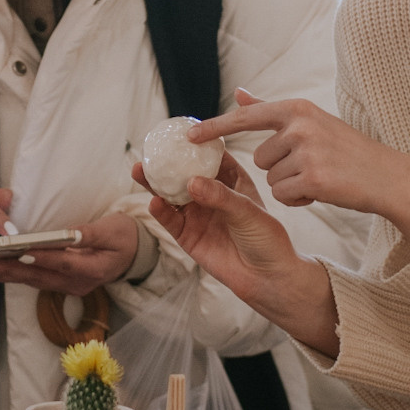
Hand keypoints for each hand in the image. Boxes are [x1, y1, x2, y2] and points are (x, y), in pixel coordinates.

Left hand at [0, 213, 139, 296]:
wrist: (136, 253)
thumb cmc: (124, 236)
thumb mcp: (113, 229)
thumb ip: (91, 233)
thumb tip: (69, 234)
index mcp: (94, 269)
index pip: (62, 263)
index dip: (39, 258)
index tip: (17, 252)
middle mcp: (79, 283)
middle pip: (39, 276)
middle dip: (8, 271)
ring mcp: (70, 287)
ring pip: (33, 282)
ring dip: (4, 277)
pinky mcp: (63, 285)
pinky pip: (35, 282)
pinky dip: (13, 277)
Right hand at [136, 153, 340, 352]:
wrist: (268, 278)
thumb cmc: (267, 240)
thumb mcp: (248, 212)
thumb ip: (220, 196)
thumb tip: (192, 182)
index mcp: (232, 182)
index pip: (212, 156)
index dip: (197, 143)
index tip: (181, 131)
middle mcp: (212, 196)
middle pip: (185, 173)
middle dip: (167, 162)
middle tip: (150, 150)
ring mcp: (198, 216)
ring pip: (171, 195)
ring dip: (155, 183)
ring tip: (140, 171)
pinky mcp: (189, 237)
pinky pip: (170, 221)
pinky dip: (160, 211)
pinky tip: (154, 202)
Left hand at [191, 89, 409, 246]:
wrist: (386, 176)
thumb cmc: (346, 150)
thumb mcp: (311, 121)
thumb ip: (270, 110)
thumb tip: (237, 93)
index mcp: (297, 109)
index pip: (245, 117)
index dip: (215, 128)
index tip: (188, 135)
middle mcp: (300, 125)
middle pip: (259, 157)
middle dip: (279, 167)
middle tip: (311, 165)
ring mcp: (307, 151)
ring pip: (271, 178)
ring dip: (290, 184)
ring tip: (319, 176)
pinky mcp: (314, 177)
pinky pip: (284, 194)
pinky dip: (299, 198)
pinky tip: (322, 190)